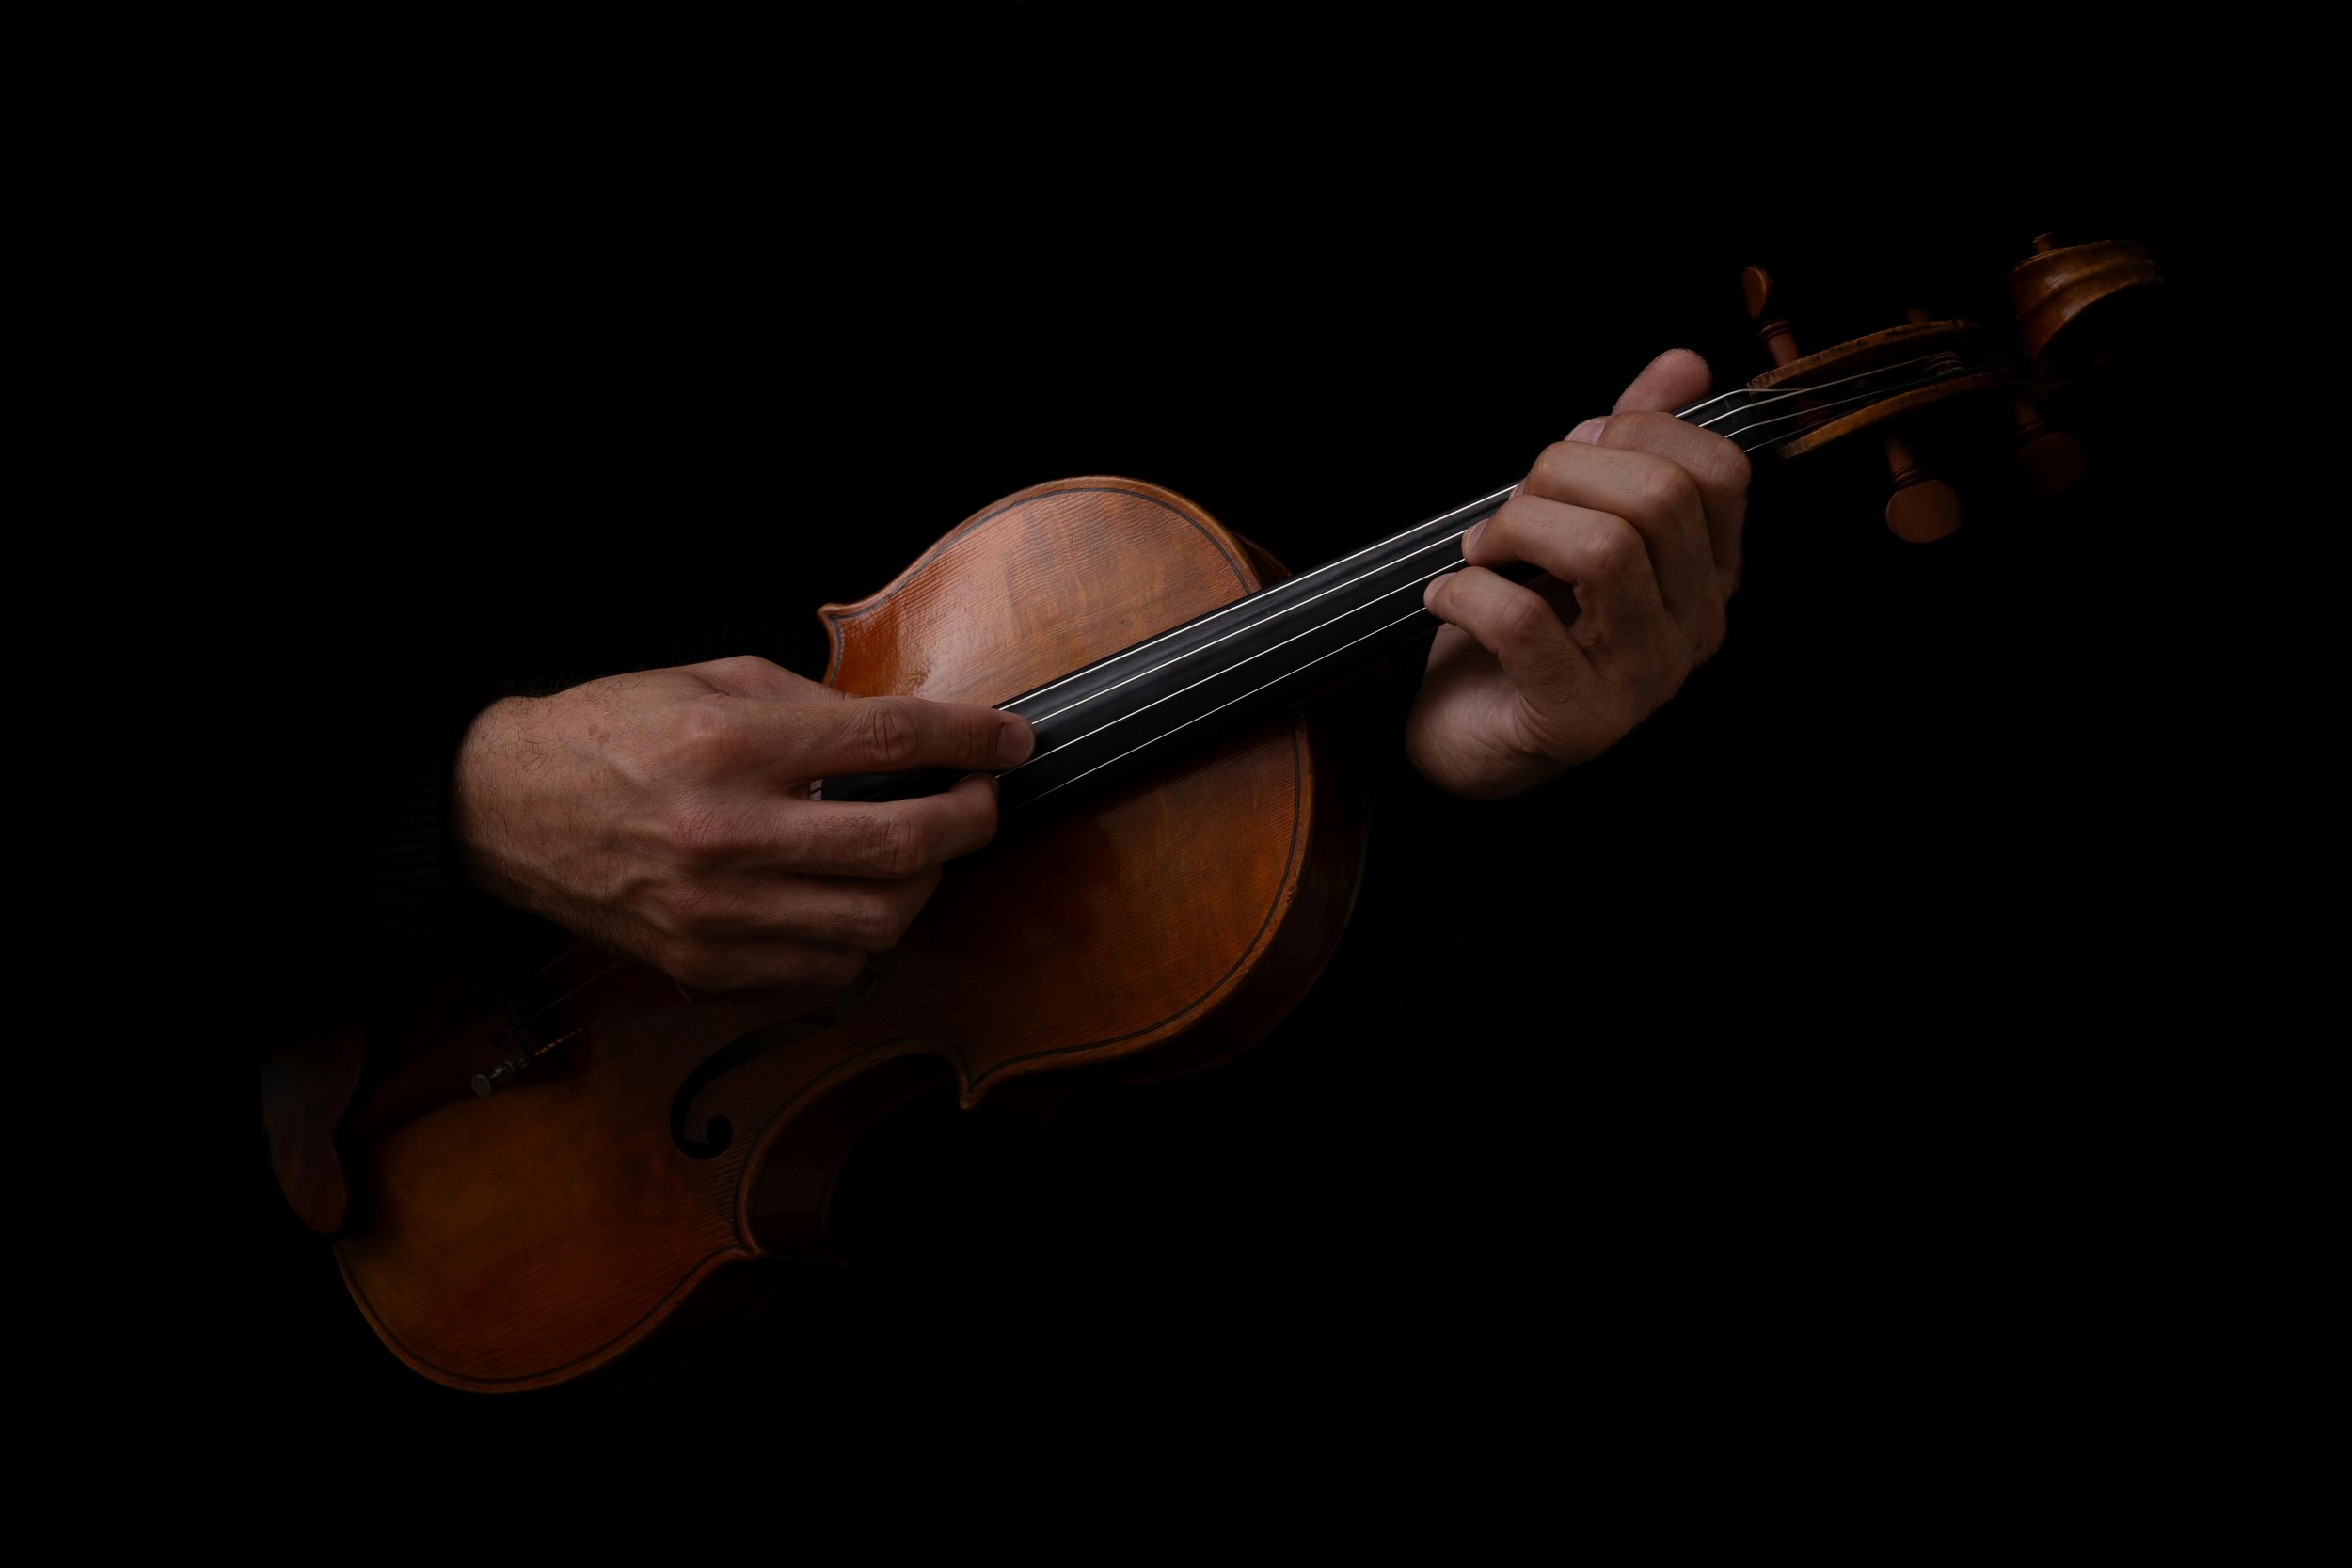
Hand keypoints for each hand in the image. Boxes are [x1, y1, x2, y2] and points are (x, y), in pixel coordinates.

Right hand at [452, 655, 1033, 990]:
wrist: (504, 811)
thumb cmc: (610, 733)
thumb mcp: (712, 679)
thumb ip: (816, 705)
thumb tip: (913, 733)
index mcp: (731, 744)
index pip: (888, 741)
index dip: (971, 738)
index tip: (1012, 739)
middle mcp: (727, 833)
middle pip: (901, 844)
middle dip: (970, 820)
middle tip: (981, 799)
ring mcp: (717, 911)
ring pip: (878, 922)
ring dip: (926, 886)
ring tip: (923, 851)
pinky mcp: (705, 963)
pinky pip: (828, 968)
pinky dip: (866, 935)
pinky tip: (861, 897)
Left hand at [1406, 349, 1748, 798]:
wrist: (1471, 736)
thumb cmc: (1527, 624)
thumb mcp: (1578, 520)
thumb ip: (1630, 446)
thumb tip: (1683, 363)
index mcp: (1707, 571)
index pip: (1720, 471)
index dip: (1639, 432)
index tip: (1573, 448)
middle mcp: (1695, 626)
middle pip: (1657, 500)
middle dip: (1561, 473)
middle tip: (1508, 506)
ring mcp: (1643, 680)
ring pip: (1602, 552)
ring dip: (1518, 528)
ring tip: (1479, 550)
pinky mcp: (1578, 720)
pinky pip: (1526, 625)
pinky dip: (1468, 594)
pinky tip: (1447, 596)